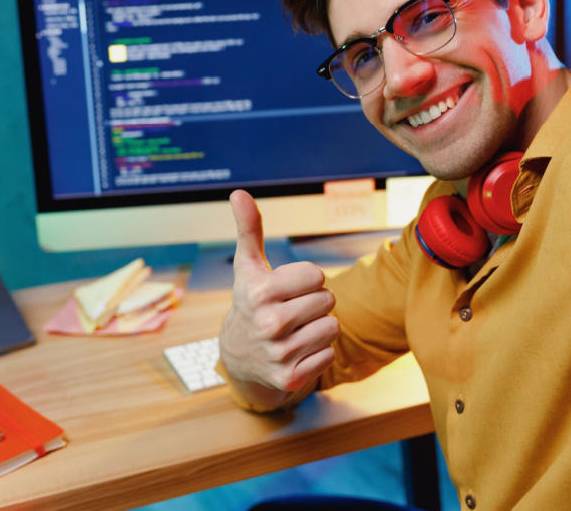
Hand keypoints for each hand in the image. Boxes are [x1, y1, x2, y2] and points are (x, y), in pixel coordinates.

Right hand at [218, 190, 339, 405]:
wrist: (238, 356)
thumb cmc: (251, 300)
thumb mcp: (248, 266)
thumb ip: (249, 228)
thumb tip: (238, 192)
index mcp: (260, 293)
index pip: (317, 275)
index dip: (308, 279)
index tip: (289, 288)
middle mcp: (268, 324)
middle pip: (328, 301)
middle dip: (316, 302)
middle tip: (293, 309)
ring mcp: (278, 354)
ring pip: (333, 328)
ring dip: (319, 327)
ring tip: (296, 329)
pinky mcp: (289, 378)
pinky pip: (329, 355)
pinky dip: (318, 352)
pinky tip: (297, 349)